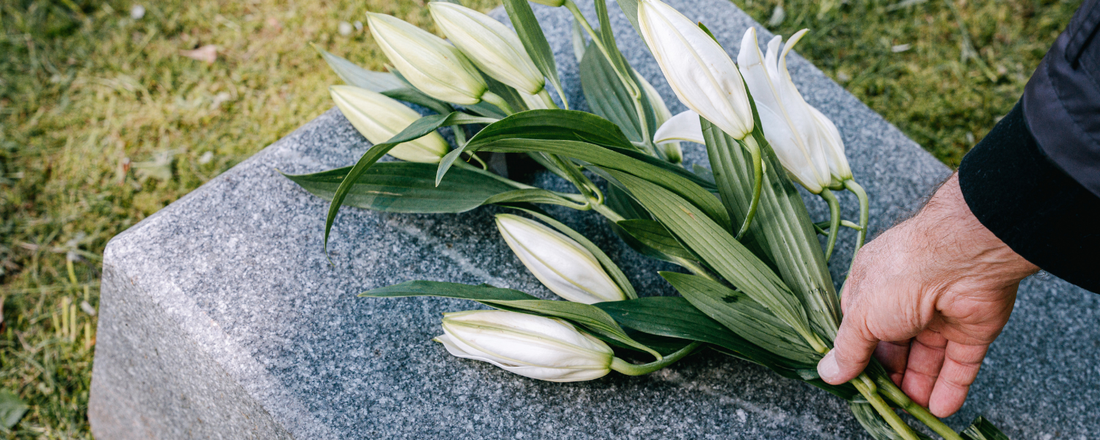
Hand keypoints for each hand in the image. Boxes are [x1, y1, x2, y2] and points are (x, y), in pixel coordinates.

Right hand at [816, 173, 1037, 416]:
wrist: (964, 259)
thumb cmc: (902, 275)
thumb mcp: (861, 316)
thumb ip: (848, 348)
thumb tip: (828, 372)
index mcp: (873, 288)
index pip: (861, 328)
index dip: (858, 356)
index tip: (854, 381)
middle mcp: (905, 300)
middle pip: (895, 347)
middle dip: (889, 375)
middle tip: (884, 400)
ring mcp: (940, 315)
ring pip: (928, 358)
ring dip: (919, 385)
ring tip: (911, 409)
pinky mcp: (971, 329)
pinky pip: (960, 363)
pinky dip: (951, 386)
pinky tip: (941, 408)